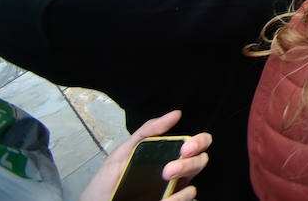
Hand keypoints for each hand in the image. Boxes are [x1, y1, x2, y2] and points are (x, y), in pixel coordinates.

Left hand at [79, 110, 211, 200]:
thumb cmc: (107, 182)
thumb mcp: (123, 152)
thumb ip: (148, 132)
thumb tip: (175, 115)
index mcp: (167, 157)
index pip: (197, 145)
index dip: (200, 142)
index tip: (186, 146)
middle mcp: (173, 174)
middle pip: (200, 162)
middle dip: (191, 162)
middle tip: (170, 167)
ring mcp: (170, 192)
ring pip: (193, 185)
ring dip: (183, 178)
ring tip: (165, 177)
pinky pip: (184, 200)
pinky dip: (178, 198)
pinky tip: (166, 197)